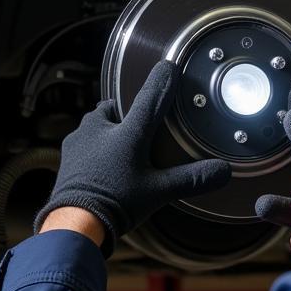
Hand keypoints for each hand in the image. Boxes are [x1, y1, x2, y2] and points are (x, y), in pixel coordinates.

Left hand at [34, 61, 231, 255]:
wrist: (74, 223)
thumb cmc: (115, 203)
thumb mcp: (159, 191)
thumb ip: (192, 179)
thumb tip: (223, 171)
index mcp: (127, 132)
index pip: (149, 97)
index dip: (162, 80)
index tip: (170, 67)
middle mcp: (100, 128)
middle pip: (118, 109)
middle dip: (129, 114)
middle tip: (144, 128)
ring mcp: (79, 141)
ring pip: (98, 124)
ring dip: (110, 131)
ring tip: (124, 150)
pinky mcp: (68, 155)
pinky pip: (85, 143)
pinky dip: (96, 148)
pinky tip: (105, 166)